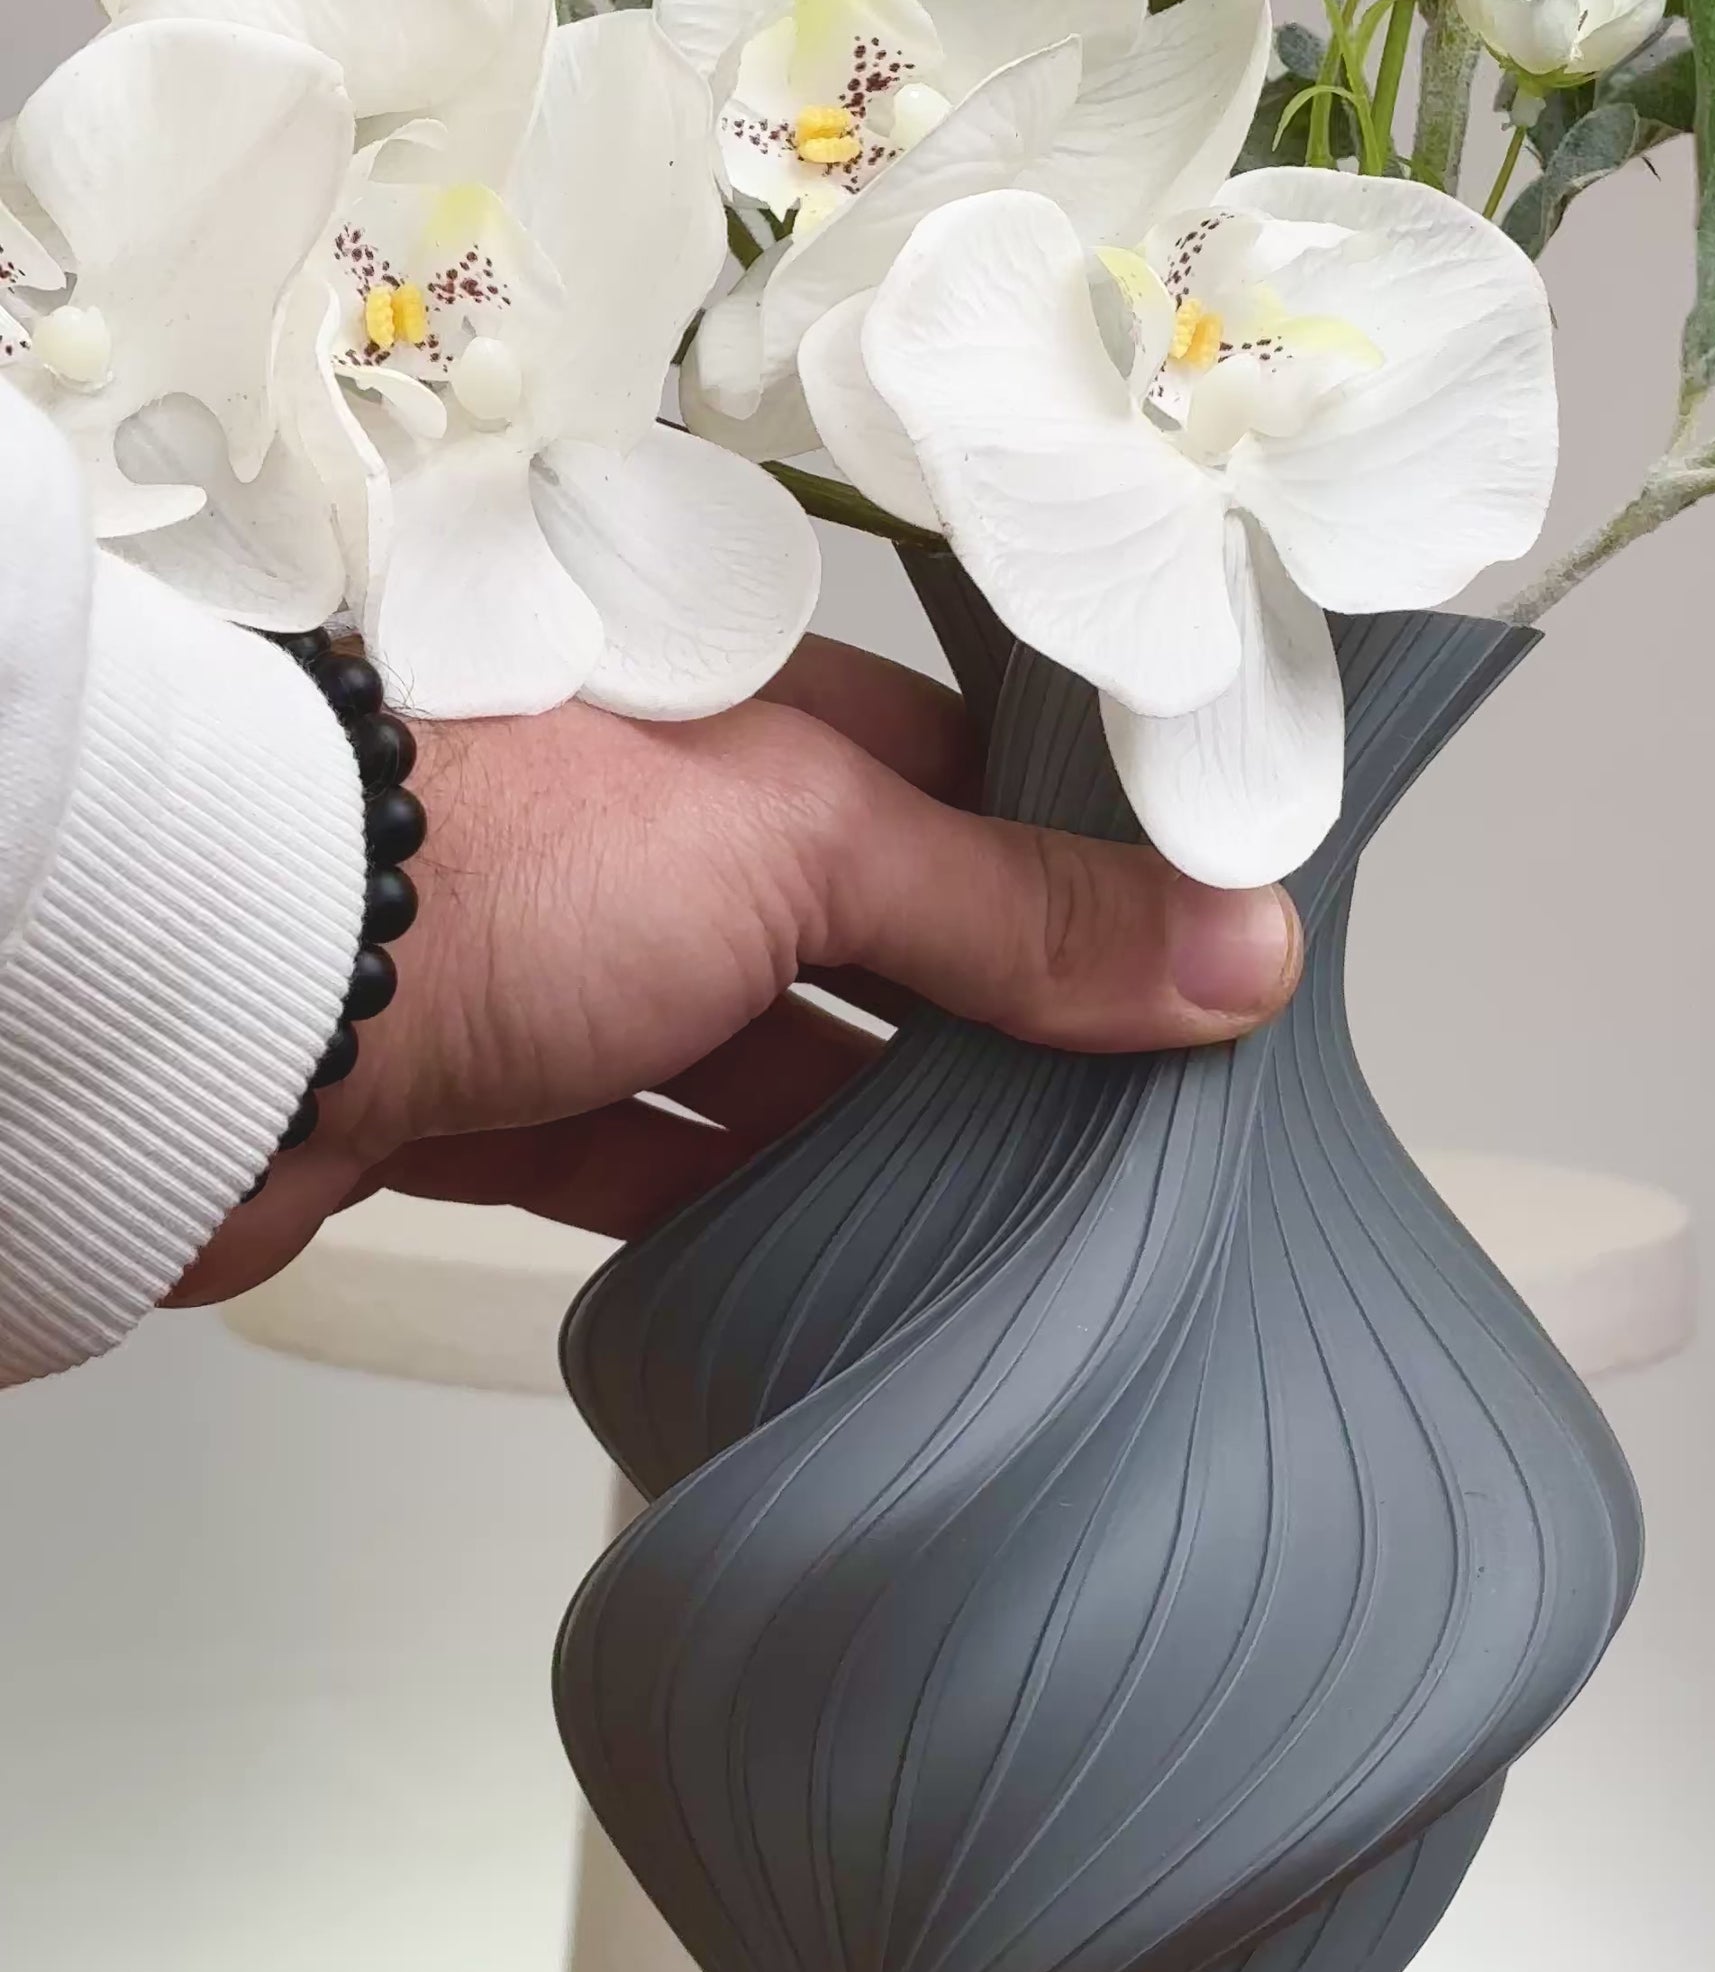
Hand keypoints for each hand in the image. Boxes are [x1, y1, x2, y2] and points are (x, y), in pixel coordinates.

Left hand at [170, 640, 1301, 1304]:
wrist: (223, 993)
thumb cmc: (483, 854)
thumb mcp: (804, 847)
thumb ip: (1013, 908)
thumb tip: (1234, 943)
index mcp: (729, 713)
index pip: (945, 764)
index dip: (1065, 850)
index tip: (1188, 942)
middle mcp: (649, 823)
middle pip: (860, 919)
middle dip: (978, 1010)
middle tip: (1129, 1105)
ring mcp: (563, 959)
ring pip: (754, 1046)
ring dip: (859, 1121)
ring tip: (1010, 1204)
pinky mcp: (485, 1092)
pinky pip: (638, 1153)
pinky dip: (726, 1202)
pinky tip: (821, 1258)